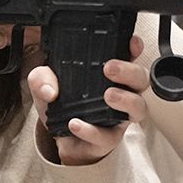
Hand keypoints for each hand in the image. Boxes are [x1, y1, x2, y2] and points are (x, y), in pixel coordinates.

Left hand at [26, 37, 145, 165]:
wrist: (59, 140)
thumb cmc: (62, 107)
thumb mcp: (45, 85)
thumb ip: (42, 78)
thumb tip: (49, 89)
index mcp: (111, 75)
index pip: (129, 57)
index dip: (135, 48)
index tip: (131, 42)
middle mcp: (122, 93)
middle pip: (140, 79)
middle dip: (129, 71)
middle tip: (110, 68)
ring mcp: (119, 117)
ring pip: (138, 107)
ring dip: (126, 99)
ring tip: (108, 95)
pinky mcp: (109, 139)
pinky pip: (107, 135)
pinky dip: (90, 130)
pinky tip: (76, 123)